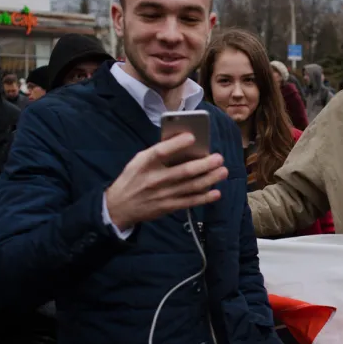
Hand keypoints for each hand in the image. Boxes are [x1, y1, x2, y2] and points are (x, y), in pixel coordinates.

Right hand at [105, 133, 227, 229]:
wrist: (119, 207)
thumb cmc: (133, 178)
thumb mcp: (138, 162)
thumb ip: (158, 153)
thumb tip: (183, 143)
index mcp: (144, 164)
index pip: (161, 152)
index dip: (177, 144)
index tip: (193, 137)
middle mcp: (154, 179)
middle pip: (183, 171)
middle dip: (204, 164)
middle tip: (219, 158)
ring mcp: (162, 195)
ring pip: (190, 187)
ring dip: (209, 179)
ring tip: (223, 171)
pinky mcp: (168, 207)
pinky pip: (189, 202)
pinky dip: (204, 198)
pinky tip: (216, 192)